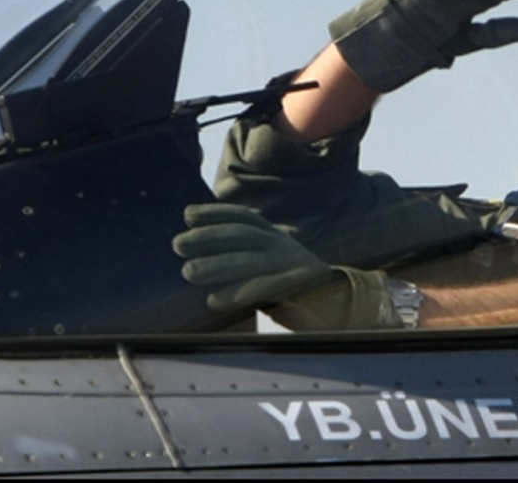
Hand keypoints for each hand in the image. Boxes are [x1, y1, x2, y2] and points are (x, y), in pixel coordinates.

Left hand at [173, 203, 335, 311]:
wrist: (338, 306)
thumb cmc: (292, 290)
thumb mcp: (269, 266)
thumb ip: (244, 258)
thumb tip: (198, 257)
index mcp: (275, 237)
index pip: (243, 218)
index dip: (215, 213)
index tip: (188, 215)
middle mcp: (284, 246)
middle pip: (243, 234)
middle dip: (209, 237)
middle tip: (179, 245)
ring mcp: (294, 265)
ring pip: (251, 260)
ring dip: (218, 264)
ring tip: (189, 271)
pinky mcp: (302, 289)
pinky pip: (266, 288)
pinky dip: (238, 293)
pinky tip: (213, 300)